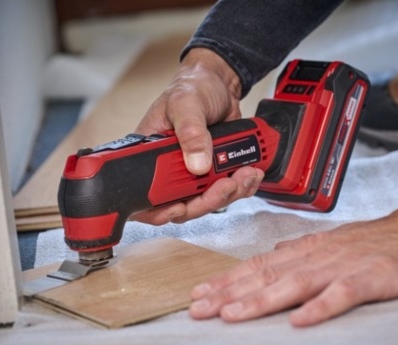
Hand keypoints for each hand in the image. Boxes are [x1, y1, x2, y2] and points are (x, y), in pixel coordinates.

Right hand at [131, 48, 263, 224]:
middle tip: (226, 185)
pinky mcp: (214, 171)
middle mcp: (169, 169)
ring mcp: (193, 172)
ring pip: (207, 201)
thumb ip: (191, 132)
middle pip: (182, 206)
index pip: (147, 195)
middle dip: (208, 201)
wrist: (220, 82)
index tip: (181, 206)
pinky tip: (250, 172)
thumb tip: (197, 165)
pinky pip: (226, 190)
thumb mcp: (187, 104)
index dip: (161, 210)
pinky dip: (241, 186)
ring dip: (229, 194)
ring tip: (245, 174)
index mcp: (150, 155)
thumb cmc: (193, 86)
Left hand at [189, 209, 397, 326]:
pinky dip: (321, 307)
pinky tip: (300, 321)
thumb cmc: (381, 241)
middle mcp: (321, 256)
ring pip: (296, 284)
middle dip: (229, 292)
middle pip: (268, 275)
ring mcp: (346, 266)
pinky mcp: (374, 278)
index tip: (199, 294)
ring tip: (231, 315)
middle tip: (198, 308)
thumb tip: (272, 254)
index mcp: (310, 249)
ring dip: (261, 300)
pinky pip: (344, 294)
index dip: (228, 280)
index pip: (260, 265)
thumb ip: (302, 250)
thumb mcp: (335, 242)